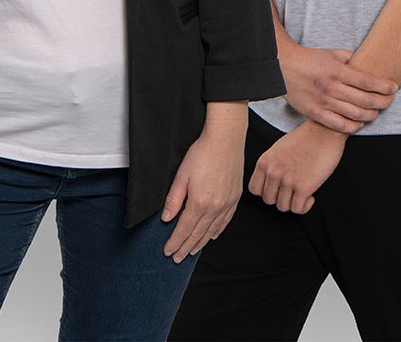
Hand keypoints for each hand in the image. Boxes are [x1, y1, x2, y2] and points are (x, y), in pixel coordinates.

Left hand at [160, 104, 247, 261]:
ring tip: (190, 252)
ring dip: (200, 243)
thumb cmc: (202, 154)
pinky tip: (211, 237)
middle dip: (185, 247)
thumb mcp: (182, 175)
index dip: (174, 242)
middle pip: (197, 234)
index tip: (167, 251)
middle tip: (176, 258)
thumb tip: (167, 219)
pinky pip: (224, 222)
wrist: (225, 141)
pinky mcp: (234, 200)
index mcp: (199, 203)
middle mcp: (215, 208)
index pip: (184, 229)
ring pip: (211, 231)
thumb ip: (174, 199)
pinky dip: (216, 232)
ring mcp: (226, 205)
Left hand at [248, 122, 345, 213]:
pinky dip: (304, 206)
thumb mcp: (278, 149)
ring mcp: (288, 180)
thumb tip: (270, 183)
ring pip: (283, 206)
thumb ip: (271, 166)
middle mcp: (273, 172)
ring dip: (293, 202)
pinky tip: (310, 196)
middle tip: (292, 191)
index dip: (266, 191)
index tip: (276, 189)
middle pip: (268, 200)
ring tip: (301, 192)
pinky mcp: (304, 187)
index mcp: (264, 162)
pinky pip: (298, 209)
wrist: (324, 131)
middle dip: (280, 197)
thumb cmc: (304, 139)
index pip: (254, 189)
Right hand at [277, 37, 397, 134]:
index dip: (385, 86)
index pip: (368, 82)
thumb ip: (351, 58)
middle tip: (389, 101)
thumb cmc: (309, 60)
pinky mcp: (314, 113)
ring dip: (371, 114)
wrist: (282, 68)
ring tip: (375, 111)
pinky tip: (359, 122)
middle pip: (366, 100)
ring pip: (356, 115)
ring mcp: (322, 102)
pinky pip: (340, 125)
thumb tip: (369, 64)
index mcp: (336, 70)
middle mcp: (330, 87)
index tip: (394, 87)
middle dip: (383, 102)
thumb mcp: (331, 54)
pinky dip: (354, 126)